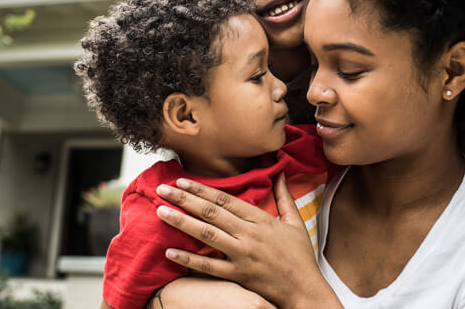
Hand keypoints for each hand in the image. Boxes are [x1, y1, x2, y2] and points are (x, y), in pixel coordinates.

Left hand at [155, 173, 340, 308]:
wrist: (304, 290)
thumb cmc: (300, 257)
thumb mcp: (295, 222)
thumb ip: (284, 197)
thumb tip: (280, 174)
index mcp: (260, 220)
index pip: (225, 200)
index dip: (202, 189)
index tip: (183, 181)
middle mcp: (248, 235)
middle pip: (211, 213)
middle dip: (184, 199)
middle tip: (163, 189)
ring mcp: (241, 255)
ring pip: (206, 235)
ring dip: (181, 222)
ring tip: (160, 212)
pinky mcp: (237, 275)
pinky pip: (208, 266)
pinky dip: (188, 258)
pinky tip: (170, 251)